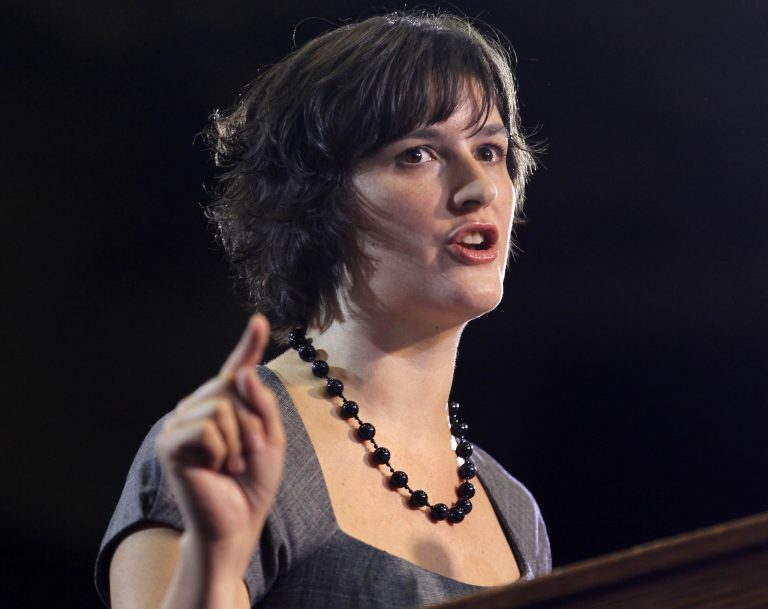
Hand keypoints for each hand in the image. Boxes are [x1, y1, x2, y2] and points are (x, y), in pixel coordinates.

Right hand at [156, 314, 285, 571]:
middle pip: (232, 386)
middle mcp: (197, 408)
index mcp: (223, 406)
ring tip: (230, 465)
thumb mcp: (271, 438)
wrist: (237, 522)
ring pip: (221, 406)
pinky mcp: (171, 443)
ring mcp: (181, 424)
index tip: (260, 321)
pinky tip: (214, 469)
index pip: (236, 370)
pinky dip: (221, 450)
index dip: (248, 345)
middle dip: (252, 423)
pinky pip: (207, 427)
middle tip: (245, 456)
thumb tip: (243, 372)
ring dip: (237, 440)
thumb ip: (262, 403)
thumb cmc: (253, 482)